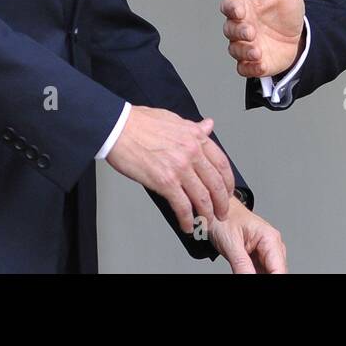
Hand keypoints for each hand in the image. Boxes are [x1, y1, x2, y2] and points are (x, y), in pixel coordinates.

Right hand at [104, 106, 234, 232]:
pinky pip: (182, 206)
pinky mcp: (165, 181)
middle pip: (216, 183)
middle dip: (222, 203)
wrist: (118, 128)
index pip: (222, 163)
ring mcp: (180, 168)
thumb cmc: (140, 123)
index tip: (228, 192)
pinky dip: (187, 219)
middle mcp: (192, 152)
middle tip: (222, 213)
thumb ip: (194, 127)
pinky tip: (187, 225)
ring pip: (202, 197)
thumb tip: (208, 126)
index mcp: (196, 137)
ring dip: (207, 213)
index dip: (228, 182)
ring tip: (206, 222)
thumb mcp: (174, 119)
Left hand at [205, 197, 287, 272]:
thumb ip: (241, 264)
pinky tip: (245, 271)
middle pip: (276, 272)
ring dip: (258, 275)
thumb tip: (250, 279)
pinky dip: (254, 274)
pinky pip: (261, 273)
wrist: (217, 211)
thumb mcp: (231, 244)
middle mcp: (272, 245)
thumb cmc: (224, 219)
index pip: (279, 269)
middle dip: (264, 278)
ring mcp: (266, 253)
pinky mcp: (259, 259)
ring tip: (242, 268)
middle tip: (244, 272)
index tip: (258, 280)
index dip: (273, 278)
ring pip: (270, 273)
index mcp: (270, 238)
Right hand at [220, 0, 305, 77]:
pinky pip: (244, 68)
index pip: (229, 6)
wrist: (298, 36)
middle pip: (229, 29)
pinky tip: (260, 64)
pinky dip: (250, 68)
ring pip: (235, 50)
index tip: (240, 10)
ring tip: (257, 51)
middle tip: (251, 31)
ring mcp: (244, 45)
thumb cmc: (285, 11)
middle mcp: (240, 26)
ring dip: (244, 51)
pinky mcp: (252, 62)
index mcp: (243, 6)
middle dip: (238, 31)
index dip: (232, 8)